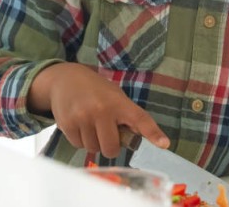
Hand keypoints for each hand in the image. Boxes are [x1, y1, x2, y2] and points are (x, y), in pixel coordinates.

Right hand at [28, 62, 169, 157]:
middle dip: (111, 145)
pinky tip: (80, 124)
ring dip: (94, 142)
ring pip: (94, 149)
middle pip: (111, 148)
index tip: (164, 144)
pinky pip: (79, 146)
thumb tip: (139, 138)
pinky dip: (81, 140)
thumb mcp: (115, 95)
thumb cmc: (95, 89)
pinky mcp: (67, 125)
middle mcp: (101, 110)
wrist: (64, 79)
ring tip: (91, 124)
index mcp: (118, 102)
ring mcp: (82, 118)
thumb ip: (127, 115)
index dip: (153, 133)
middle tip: (107, 132)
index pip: (139, 119)